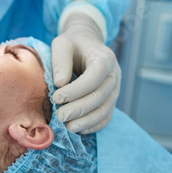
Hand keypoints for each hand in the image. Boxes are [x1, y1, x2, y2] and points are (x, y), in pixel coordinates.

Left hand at [51, 13, 119, 133]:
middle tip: (59, 116)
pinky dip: (94, 125)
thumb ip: (60, 60)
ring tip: (68, 127)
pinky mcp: (111, 99)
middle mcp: (114, 75)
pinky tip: (79, 129)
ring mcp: (115, 89)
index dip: (75, 91)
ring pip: (105, 109)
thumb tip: (60, 83)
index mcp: (105, 59)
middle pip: (99, 97)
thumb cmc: (72, 44)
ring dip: (86, 121)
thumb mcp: (62, 44)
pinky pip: (106, 116)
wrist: (86, 44)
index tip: (56, 98)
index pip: (93, 79)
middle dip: (79, 109)